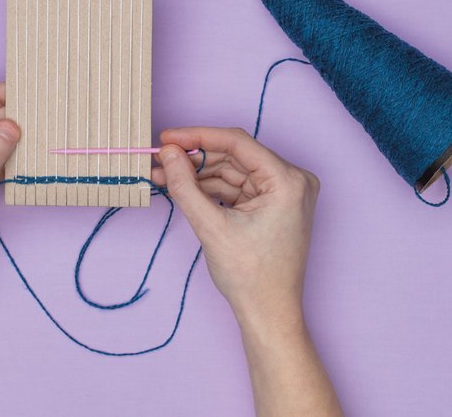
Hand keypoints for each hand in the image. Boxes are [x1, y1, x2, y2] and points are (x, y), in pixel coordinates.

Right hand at [151, 127, 318, 330]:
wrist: (268, 313)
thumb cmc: (251, 277)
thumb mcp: (211, 226)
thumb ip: (185, 185)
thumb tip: (167, 154)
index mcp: (288, 181)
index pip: (237, 143)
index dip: (198, 137)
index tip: (167, 138)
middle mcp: (291, 181)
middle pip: (233, 157)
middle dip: (194, 159)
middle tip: (159, 159)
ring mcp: (283, 193)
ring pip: (231, 171)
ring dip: (198, 174)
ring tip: (163, 176)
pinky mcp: (271, 205)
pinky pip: (236, 187)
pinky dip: (209, 188)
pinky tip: (183, 187)